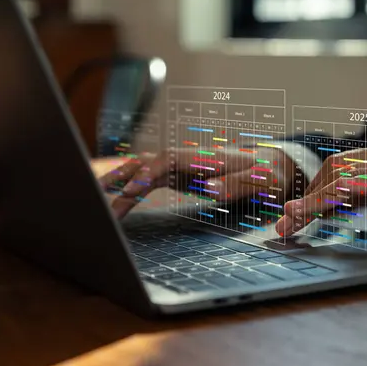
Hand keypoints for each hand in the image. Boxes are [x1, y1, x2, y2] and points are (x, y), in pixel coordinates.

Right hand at [99, 147, 294, 218]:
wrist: (269, 167)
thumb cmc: (266, 175)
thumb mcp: (261, 181)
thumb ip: (238, 184)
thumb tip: (210, 190)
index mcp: (206, 158)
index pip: (170, 160)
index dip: (148, 172)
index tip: (131, 190)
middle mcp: (189, 159)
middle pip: (149, 161)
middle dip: (122, 174)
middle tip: (97, 192)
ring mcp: (182, 167)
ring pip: (144, 171)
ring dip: (121, 184)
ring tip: (98, 203)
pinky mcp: (179, 177)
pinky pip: (149, 183)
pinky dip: (133, 193)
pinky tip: (119, 207)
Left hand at [276, 144, 366, 242]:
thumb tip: (336, 215)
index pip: (337, 169)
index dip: (312, 191)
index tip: (292, 215)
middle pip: (334, 169)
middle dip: (306, 198)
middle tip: (285, 225)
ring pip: (343, 176)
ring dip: (313, 201)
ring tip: (292, 223)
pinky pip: (365, 184)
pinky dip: (337, 196)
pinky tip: (322, 209)